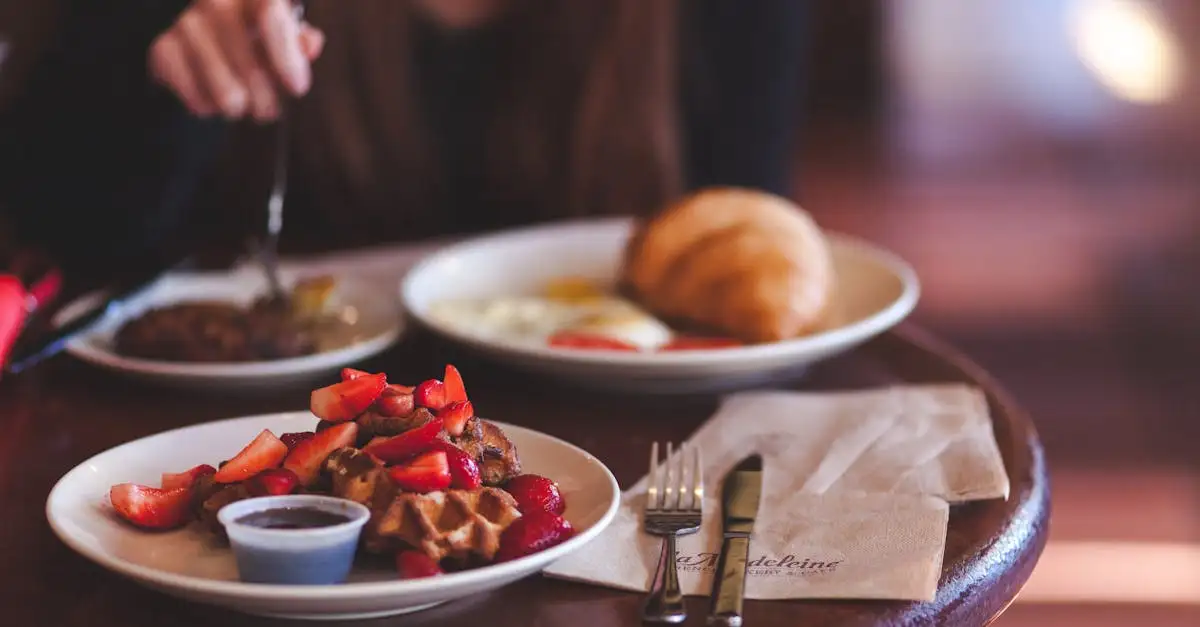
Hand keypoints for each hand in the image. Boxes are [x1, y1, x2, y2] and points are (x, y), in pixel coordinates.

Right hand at [148, 0, 325, 120]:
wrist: (203, 41)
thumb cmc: (255, 37)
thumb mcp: (283, 35)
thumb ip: (298, 39)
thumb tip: (310, 44)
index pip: (269, 13)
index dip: (287, 56)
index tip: (297, 88)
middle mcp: (215, 1)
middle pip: (250, 66)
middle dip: (266, 100)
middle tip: (269, 110)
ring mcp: (185, 23)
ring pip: (226, 92)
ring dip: (239, 108)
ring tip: (242, 105)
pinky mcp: (162, 49)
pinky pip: (196, 97)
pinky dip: (208, 106)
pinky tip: (211, 98)